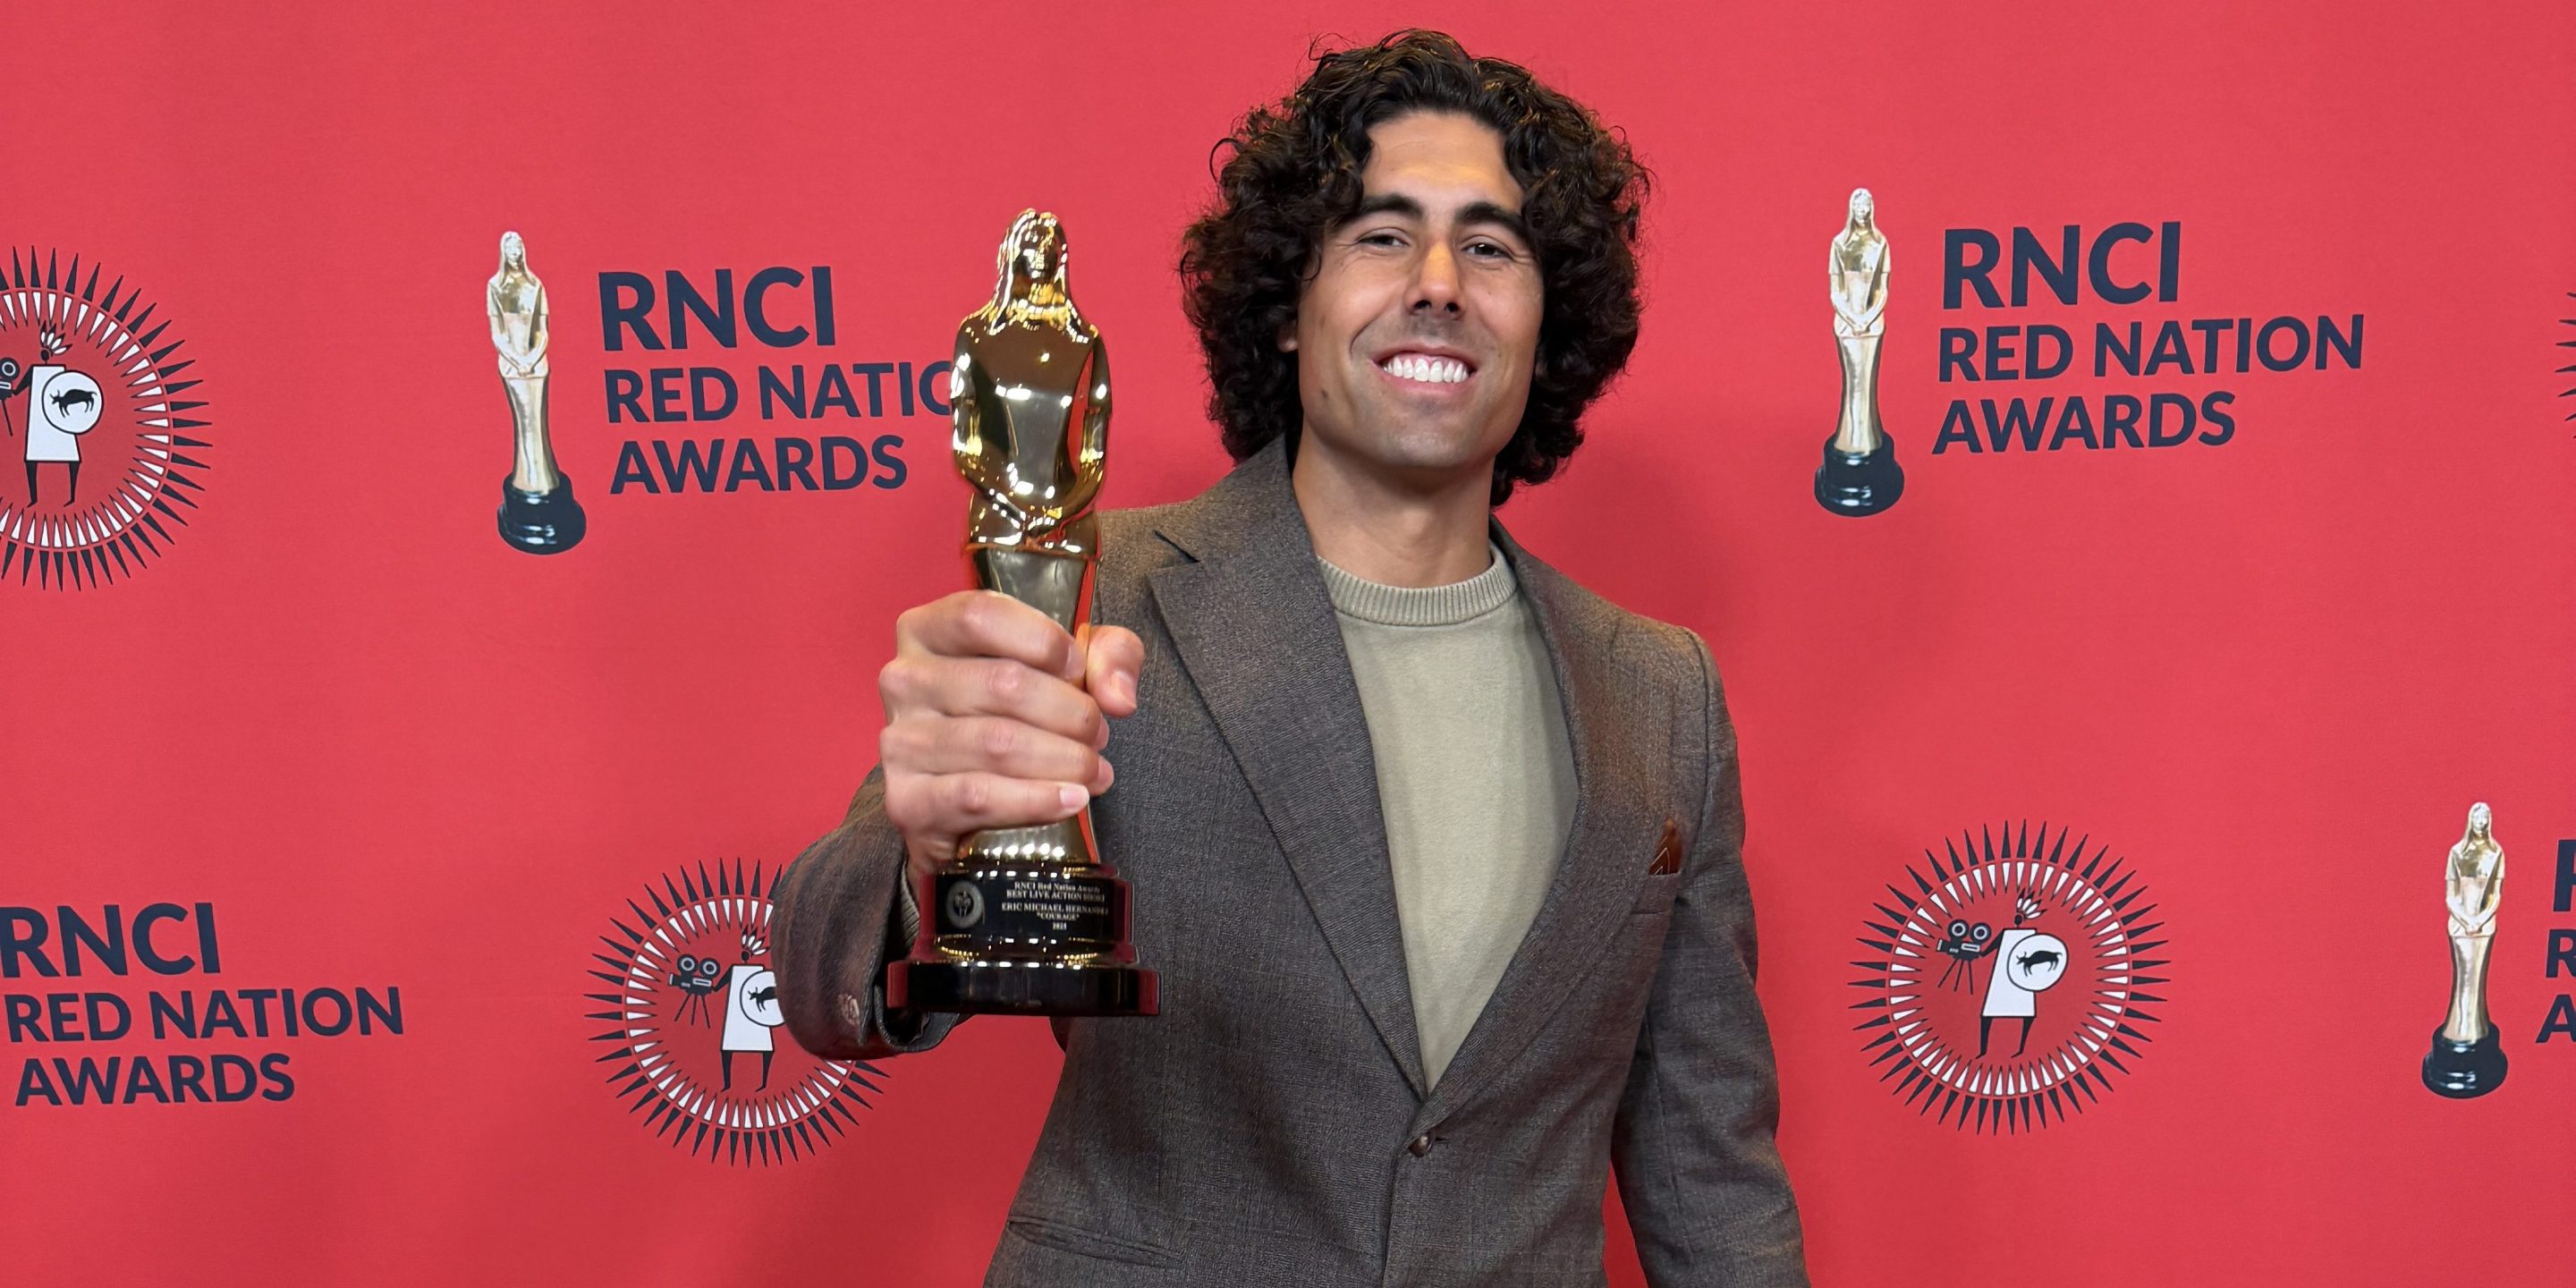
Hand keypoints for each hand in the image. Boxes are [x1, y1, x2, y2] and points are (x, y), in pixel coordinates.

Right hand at [877, 590, 1143, 883]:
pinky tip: (1071, 799)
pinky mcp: (908, 801)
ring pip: (998, 742)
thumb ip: (1106, 655)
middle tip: (1098, 734)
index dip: (1044, 641)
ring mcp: (900, 742)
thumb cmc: (1015, 716)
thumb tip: (1117, 696)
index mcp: (927, 631)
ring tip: (1093, 770)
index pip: (979, 615)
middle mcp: (904, 680)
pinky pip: (979, 796)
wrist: (965, 803)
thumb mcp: (1067, 666)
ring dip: (1064, 760)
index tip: (1079, 670)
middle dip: (1071, 712)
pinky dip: (1036, 799)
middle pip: (1003, 683)